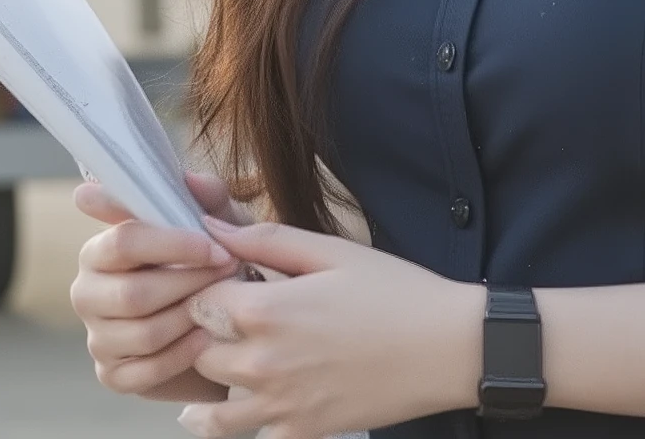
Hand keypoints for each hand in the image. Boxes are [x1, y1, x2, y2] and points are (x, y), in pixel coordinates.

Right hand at [70, 171, 249, 402]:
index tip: (213, 246)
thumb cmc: (210, 263)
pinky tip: (207, 337)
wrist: (218, 322)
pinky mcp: (113, 374)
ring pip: (143, 333)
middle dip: (189, 284)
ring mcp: (98, 336)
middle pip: (132, 294)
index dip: (171, 245)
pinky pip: (146, 371)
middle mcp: (88, 292)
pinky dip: (183, 355)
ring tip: (222, 304)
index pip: (122, 242)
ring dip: (191, 318)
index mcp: (102, 249)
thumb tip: (192, 178)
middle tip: (228, 274)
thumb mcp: (217, 225)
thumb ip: (207, 197)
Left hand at [176, 215, 482, 438]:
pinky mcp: (303, 433)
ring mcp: (280, 405)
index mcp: (265, 310)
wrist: (447, 347)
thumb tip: (212, 227)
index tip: (221, 283)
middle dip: (207, 337)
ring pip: (212, 412)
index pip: (196, 301)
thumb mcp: (333, 251)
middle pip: (197, 353)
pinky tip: (261, 405)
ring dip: (215, 390)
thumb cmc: (396, 291)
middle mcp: (261, 362)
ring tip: (230, 371)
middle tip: (230, 324)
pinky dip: (249, 427)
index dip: (204, 288)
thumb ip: (266, 239)